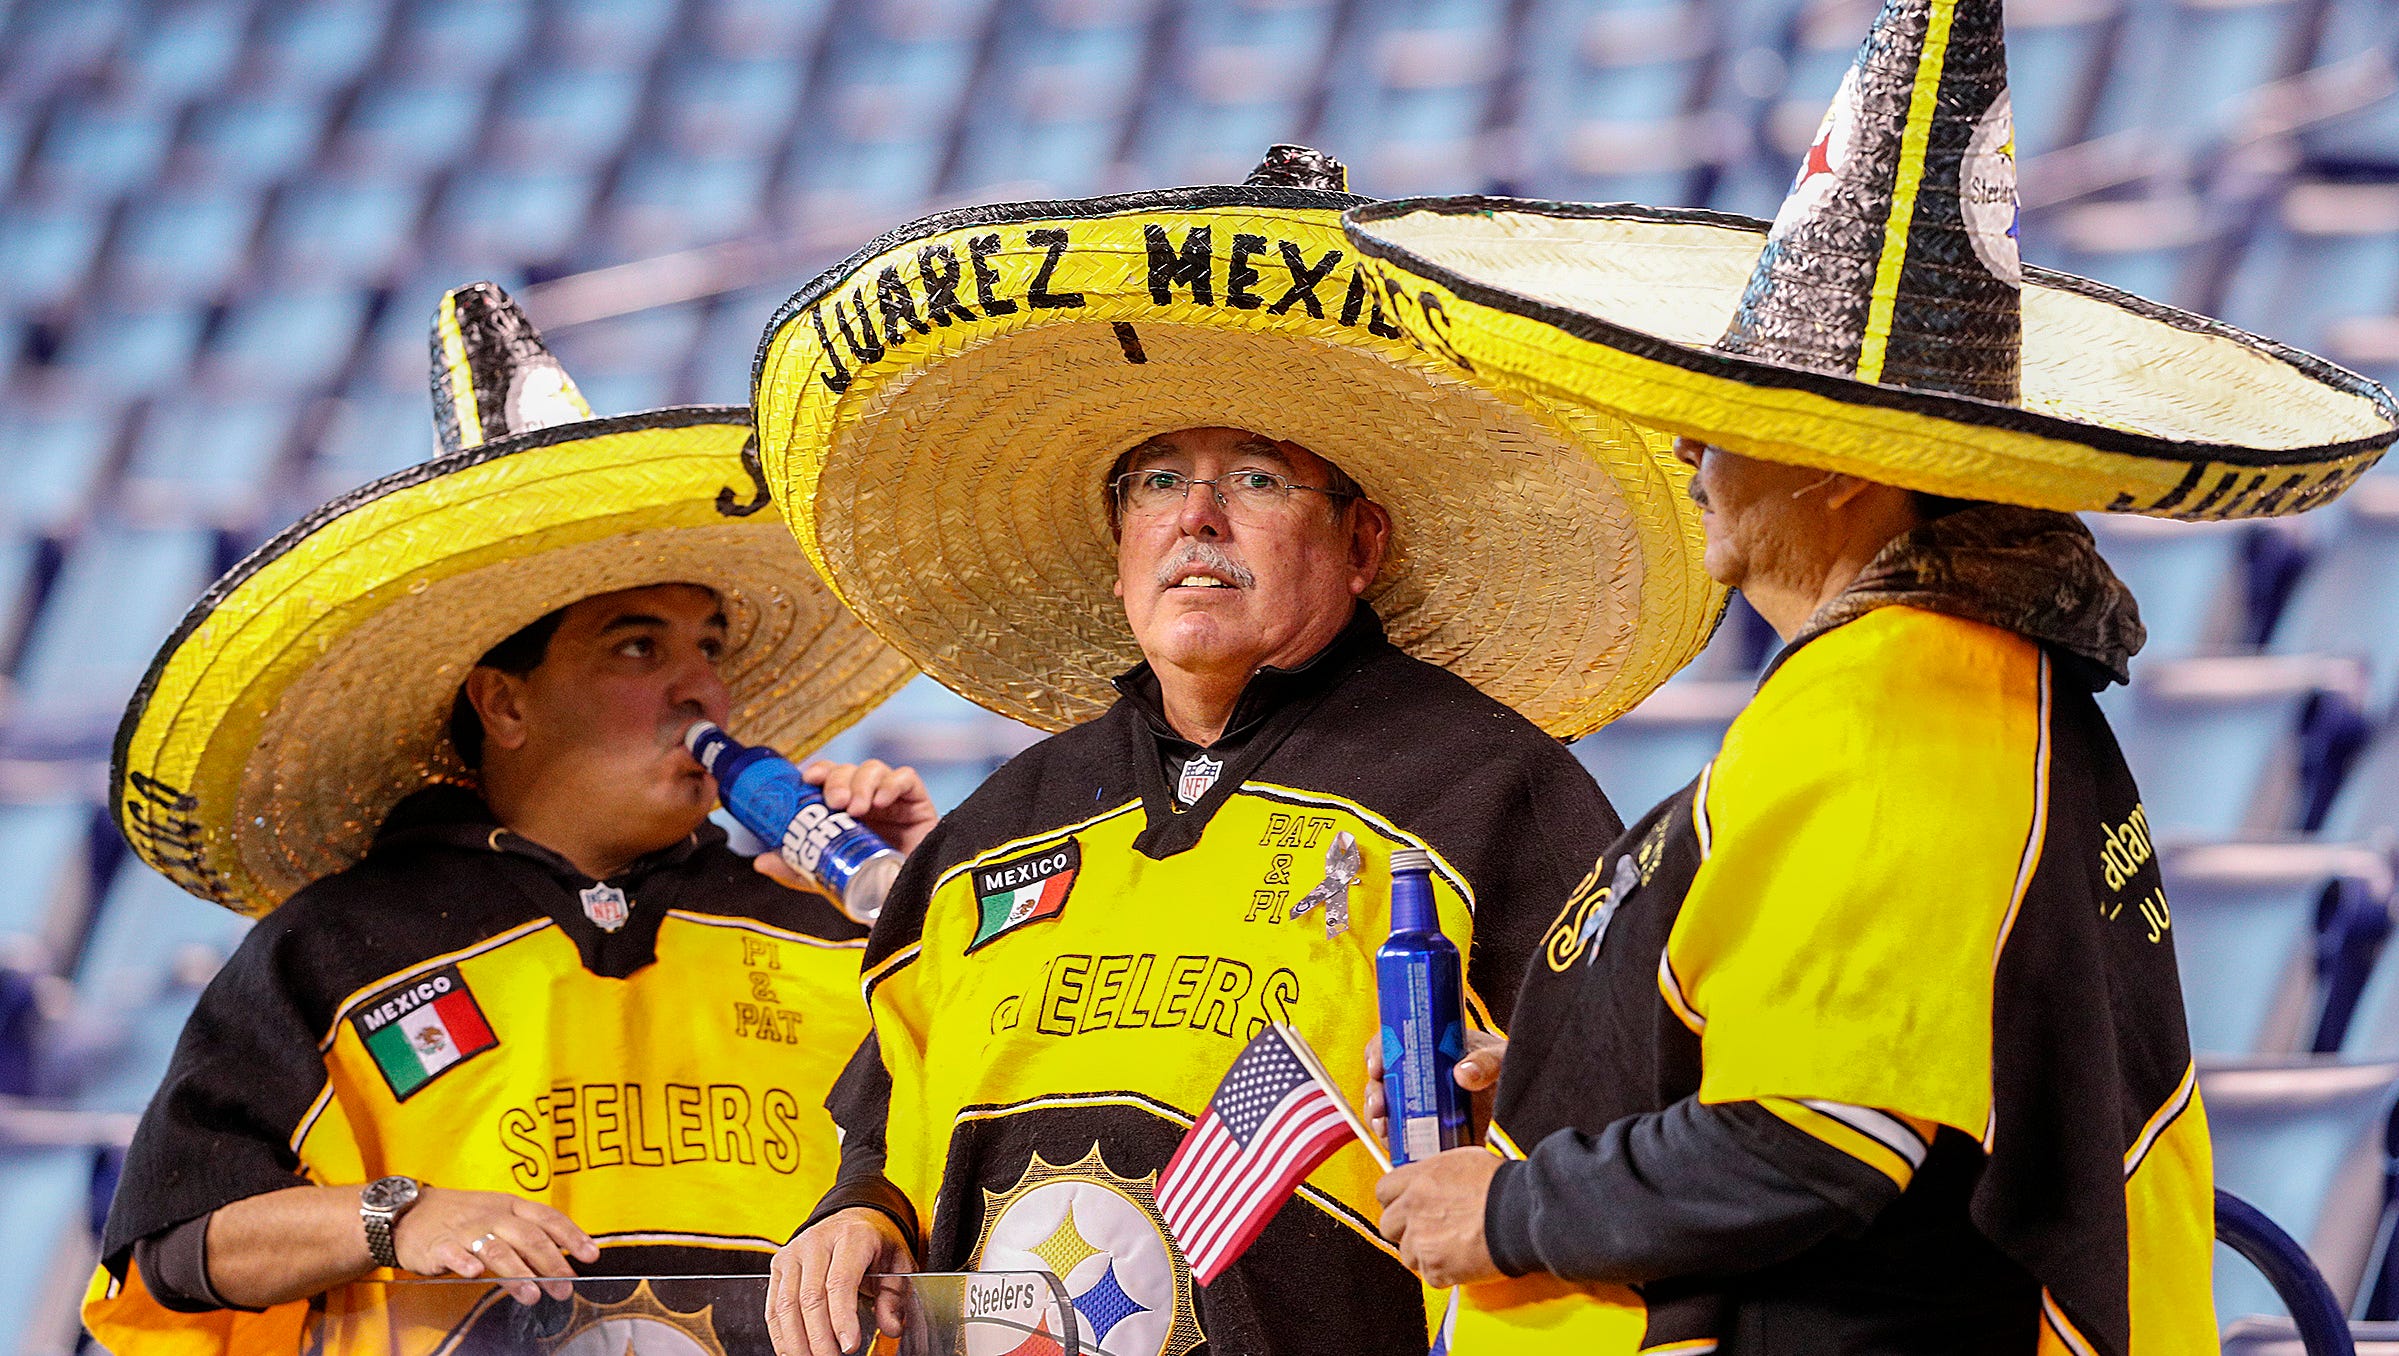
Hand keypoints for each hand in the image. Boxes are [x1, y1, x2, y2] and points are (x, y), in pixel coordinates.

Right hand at [390, 1187, 597, 1304]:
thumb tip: (562, 1259)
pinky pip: (454, 1253)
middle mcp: (493, 1215)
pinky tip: (474, 1274)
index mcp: (511, 1206)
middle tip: (565, 1287)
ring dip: (517, 1272)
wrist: (411, 1213)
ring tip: (532, 1294)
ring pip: (497, 1249)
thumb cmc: (463, 1217)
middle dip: (551, 1264)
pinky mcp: (440, 1245)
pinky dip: (465, 1263)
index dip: (572, 1236)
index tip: (590, 1256)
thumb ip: (528, 1235)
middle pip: (528, 1237)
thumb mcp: (499, 1215)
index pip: (549, 1218)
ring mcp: (466, 1229)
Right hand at [768, 1208, 916, 1355]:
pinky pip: (773, 1306)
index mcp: (852, 1236)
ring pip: (786, 1305)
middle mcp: (818, 1241)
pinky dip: (781, 1334)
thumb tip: (891, 1328)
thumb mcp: (898, 1263)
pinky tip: (793, 1350)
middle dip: (820, 1337)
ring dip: (797, 1340)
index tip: (849, 1346)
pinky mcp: (778, 1265)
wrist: (852, 1220)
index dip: (843, 1318)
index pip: (840, 1281)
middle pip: (810, 1297)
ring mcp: (794, 1252)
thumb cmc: (875, 1245)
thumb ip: (895, 1297)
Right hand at [1365, 1031, 1506, 1143]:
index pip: (1394, 1042)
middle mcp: (1422, 1075)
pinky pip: (1401, 1135)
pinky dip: (1393, 1140)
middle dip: (1374, 1093)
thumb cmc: (1510, 1070)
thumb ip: (1487, 1061)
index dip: (1379, 1052)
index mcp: (1433, 1048)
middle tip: (1379, 1105)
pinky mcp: (1429, 1130)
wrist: (1526, 1104)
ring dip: (1378, 1118)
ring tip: (1384, 1127)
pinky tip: (1394, 1144)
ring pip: (1387, 1109)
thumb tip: (1463, 1073)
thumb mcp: (1501, 1058)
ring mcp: (1423, 1104)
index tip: (1377, 1065)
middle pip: (1383, 1079)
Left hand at [1375, 1148, 1504, 1287]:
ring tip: (1451, 1247)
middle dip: (1405, 1230)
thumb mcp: (1465, 1161)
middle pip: (1388, 1225)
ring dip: (1424, 1253)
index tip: (1405, 1207)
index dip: (1395, 1201)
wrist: (1520, 1214)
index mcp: (1420, 1179)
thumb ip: (1436, 1173)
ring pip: (1406, 1254)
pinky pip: (1429, 1275)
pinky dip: (1444, 1273)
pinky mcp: (1435, 1268)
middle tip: (1428, 1230)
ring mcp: (1422, 1240)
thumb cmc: (1503, 1187)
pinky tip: (1463, 1259)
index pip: (1384, 1190)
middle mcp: (1414, 1208)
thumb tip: (1430, 1179)